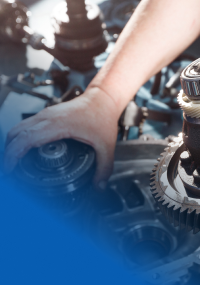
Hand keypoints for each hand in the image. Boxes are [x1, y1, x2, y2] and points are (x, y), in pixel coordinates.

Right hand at [4, 87, 118, 189]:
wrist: (102, 99)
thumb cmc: (102, 115)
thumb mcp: (106, 145)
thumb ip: (104, 168)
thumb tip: (99, 185)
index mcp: (58, 124)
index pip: (25, 138)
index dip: (13, 155)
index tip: (10, 170)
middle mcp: (47, 117)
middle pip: (16, 133)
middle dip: (9, 153)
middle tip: (11, 170)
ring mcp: (46, 114)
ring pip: (19, 128)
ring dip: (13, 145)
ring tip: (14, 163)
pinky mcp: (47, 115)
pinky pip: (26, 126)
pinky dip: (21, 139)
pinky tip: (26, 150)